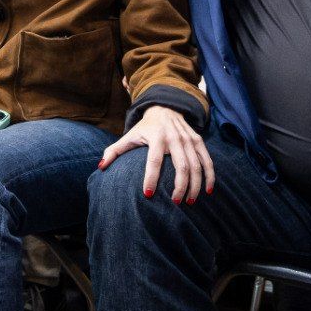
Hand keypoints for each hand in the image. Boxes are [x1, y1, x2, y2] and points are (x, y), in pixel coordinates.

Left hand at [97, 105, 213, 204]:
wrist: (166, 107)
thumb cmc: (145, 127)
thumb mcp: (130, 135)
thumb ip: (114, 151)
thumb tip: (100, 167)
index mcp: (156, 137)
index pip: (154, 160)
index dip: (150, 178)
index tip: (148, 195)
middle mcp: (174, 138)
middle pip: (181, 166)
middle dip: (180, 187)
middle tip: (175, 203)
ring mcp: (188, 139)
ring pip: (196, 166)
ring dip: (195, 186)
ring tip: (190, 202)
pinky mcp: (198, 141)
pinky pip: (207, 161)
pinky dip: (210, 176)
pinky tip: (208, 192)